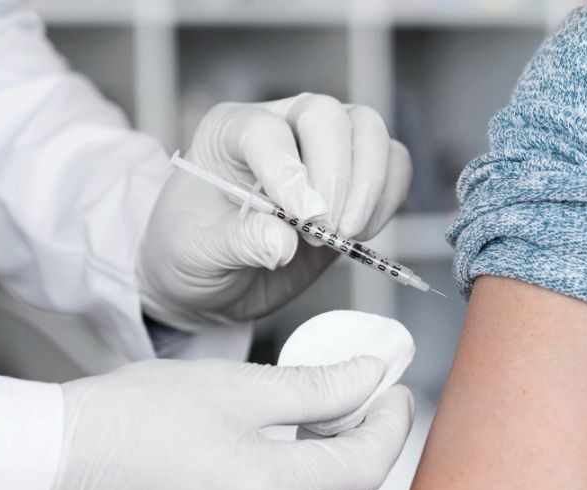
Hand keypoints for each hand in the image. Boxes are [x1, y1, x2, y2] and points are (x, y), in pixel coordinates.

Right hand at [41, 356, 413, 489]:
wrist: (63, 461)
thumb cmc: (134, 418)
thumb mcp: (236, 385)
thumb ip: (316, 387)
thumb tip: (368, 377)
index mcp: (269, 489)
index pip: (368, 463)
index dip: (392, 423)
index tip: (392, 393)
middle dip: (366, 453)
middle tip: (354, 411)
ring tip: (319, 451)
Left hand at [137, 94, 412, 330]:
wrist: (214, 277)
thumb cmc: (193, 251)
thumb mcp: (195, 251)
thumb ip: (238, 242)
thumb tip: (283, 245)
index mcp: (231, 130)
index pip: (267, 130)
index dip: (288, 172)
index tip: (300, 219)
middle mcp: (282, 126)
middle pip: (329, 116)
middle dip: (335, 176)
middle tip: (323, 230)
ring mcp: (324, 149)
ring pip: (369, 132)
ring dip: (369, 186)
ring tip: (344, 234)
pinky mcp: (356, 180)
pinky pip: (393, 166)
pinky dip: (387, 200)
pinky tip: (360, 233)